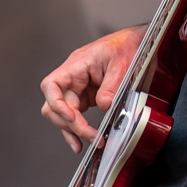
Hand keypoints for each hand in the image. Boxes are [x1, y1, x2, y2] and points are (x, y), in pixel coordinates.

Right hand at [40, 25, 146, 153]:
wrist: (135, 42)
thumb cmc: (125, 46)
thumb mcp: (122, 65)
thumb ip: (111, 86)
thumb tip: (104, 105)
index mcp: (77, 65)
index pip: (51, 85)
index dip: (56, 103)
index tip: (71, 117)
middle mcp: (72, 77)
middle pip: (55, 105)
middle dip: (71, 124)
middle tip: (92, 137)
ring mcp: (78, 88)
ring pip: (63, 114)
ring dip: (72, 130)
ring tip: (87, 144)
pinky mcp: (86, 96)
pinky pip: (75, 115)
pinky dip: (77, 129)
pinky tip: (81, 140)